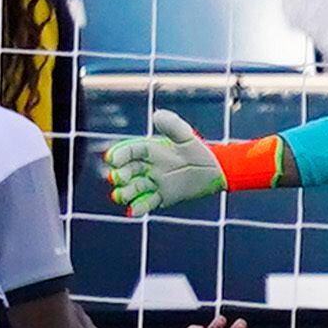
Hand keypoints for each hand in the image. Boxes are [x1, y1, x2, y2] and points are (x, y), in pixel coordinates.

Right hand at [103, 109, 227, 216]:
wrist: (215, 172)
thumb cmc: (199, 151)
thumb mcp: (186, 137)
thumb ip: (172, 126)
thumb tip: (156, 115)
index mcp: (151, 149)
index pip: (130, 151)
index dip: (120, 154)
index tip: (112, 159)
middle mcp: (148, 166)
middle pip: (128, 171)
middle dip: (120, 175)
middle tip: (117, 178)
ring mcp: (154, 183)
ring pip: (134, 188)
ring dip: (125, 192)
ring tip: (119, 196)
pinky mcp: (161, 197)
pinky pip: (147, 203)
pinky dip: (139, 207)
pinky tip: (133, 211)